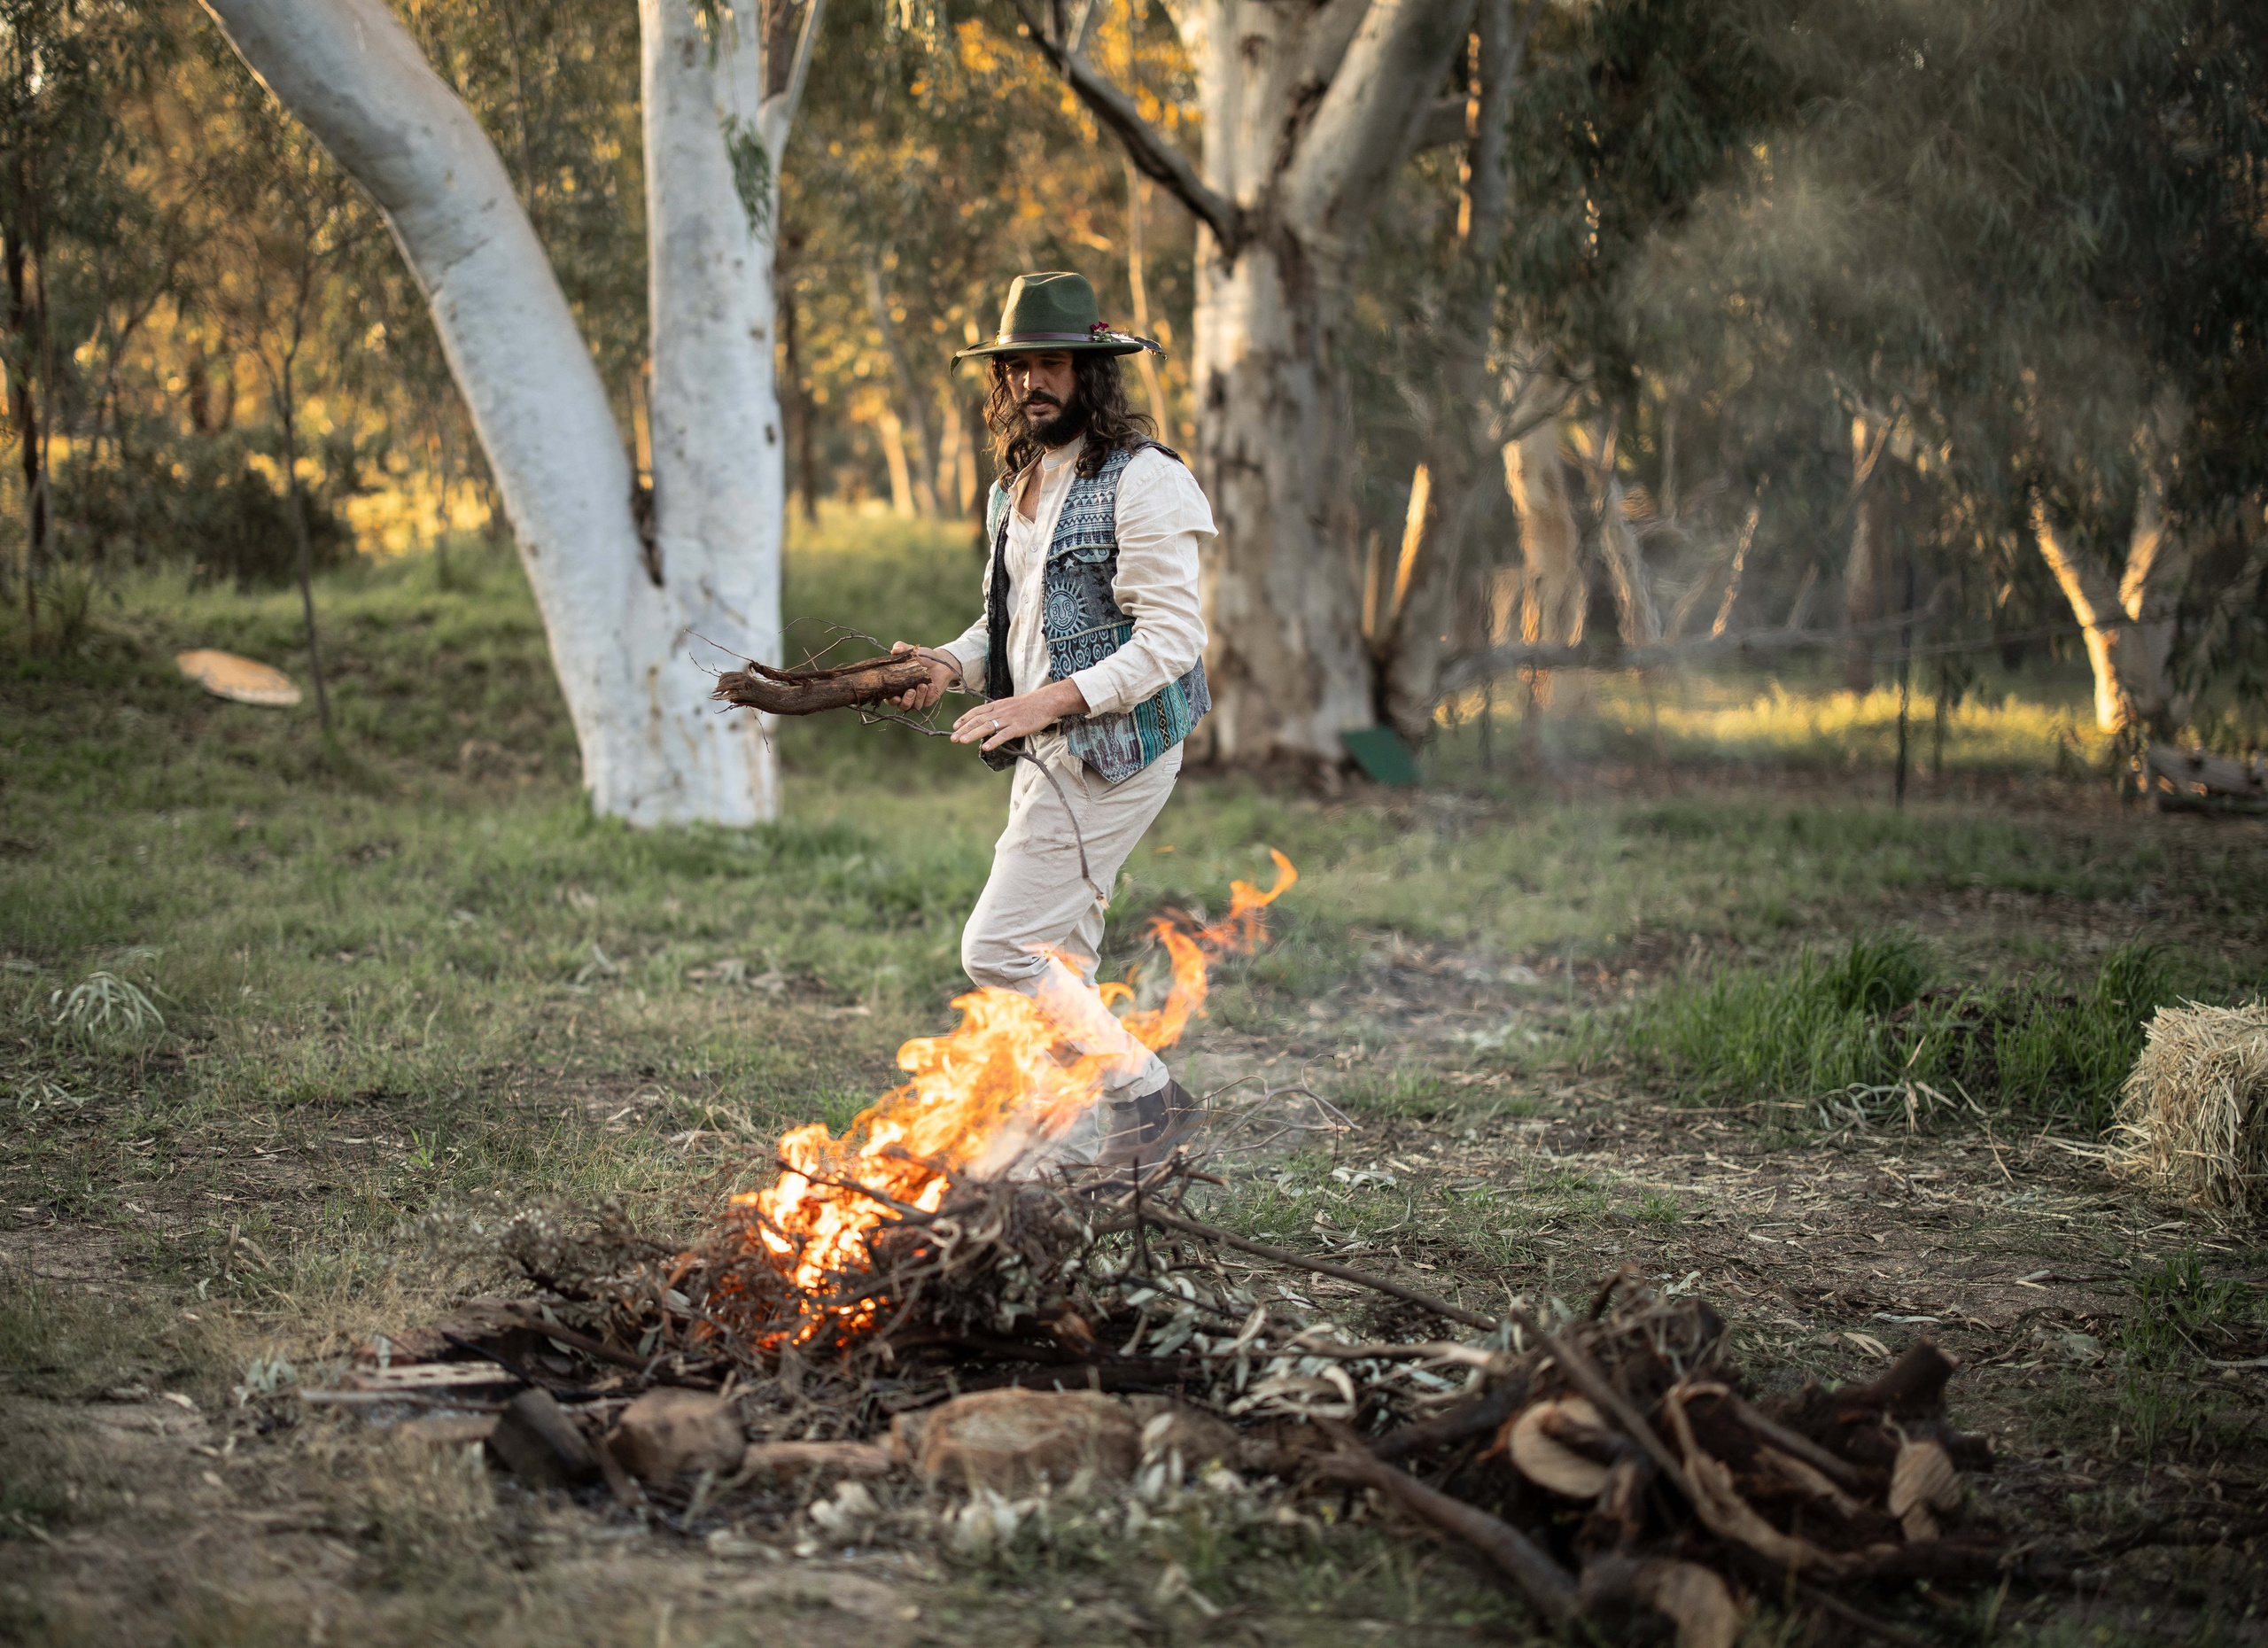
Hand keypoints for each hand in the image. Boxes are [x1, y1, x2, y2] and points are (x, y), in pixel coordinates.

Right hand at [889, 641, 958, 710]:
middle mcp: (906, 695)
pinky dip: (929, 695)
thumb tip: (895, 650)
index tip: (895, 696)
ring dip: (918, 697)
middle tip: (910, 691)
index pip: (890, 699)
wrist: (940, 660)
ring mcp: (919, 698)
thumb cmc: (921, 657)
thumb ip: (900, 648)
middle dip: (905, 702)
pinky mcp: (930, 699)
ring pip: (915, 706)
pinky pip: (928, 702)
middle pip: (902, 707)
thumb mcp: (910, 651)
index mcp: (897, 686)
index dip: (891, 701)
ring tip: (923, 685)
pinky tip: (931, 685)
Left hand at [953, 679, 1088, 751]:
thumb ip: (998, 712)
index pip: (977, 711)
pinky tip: (985, 747)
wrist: (1046, 702)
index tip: (955, 726)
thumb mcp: (1010, 705)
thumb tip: (988, 722)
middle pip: (978, 720)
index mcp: (997, 705)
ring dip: (973, 734)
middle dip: (964, 729)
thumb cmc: (1029, 705)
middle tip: (953, 738)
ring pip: (987, 726)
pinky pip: (1003, 735)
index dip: (965, 718)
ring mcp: (1009, 719)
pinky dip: (993, 741)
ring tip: (962, 741)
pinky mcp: (1018, 727)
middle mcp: (1000, 711)